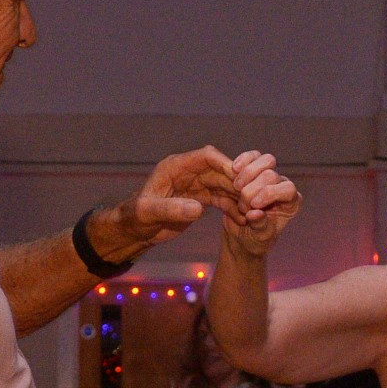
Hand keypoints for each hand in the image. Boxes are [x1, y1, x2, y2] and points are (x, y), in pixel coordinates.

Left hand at [93, 147, 240, 264]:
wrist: (133, 230)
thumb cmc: (135, 218)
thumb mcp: (149, 213)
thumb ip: (172, 210)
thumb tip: (198, 209)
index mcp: (175, 167)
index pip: (206, 156)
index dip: (226, 164)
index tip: (242, 178)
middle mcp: (188, 172)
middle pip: (219, 171)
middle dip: (237, 183)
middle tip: (253, 198)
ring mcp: (194, 185)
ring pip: (223, 186)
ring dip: (238, 197)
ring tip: (252, 210)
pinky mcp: (198, 198)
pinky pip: (220, 199)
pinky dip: (231, 207)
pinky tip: (243, 217)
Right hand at [222, 150, 300, 255]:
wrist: (242, 235)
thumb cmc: (255, 239)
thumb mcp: (259, 239)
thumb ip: (260, 227)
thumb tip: (256, 214)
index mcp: (290, 204)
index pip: (288, 189)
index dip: (270, 193)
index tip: (254, 205)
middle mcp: (282, 187)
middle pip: (272, 175)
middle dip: (251, 191)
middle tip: (243, 207)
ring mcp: (268, 177)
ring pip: (266, 160)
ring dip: (247, 174)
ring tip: (236, 188)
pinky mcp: (253, 171)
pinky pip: (252, 156)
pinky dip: (243, 160)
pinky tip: (233, 170)